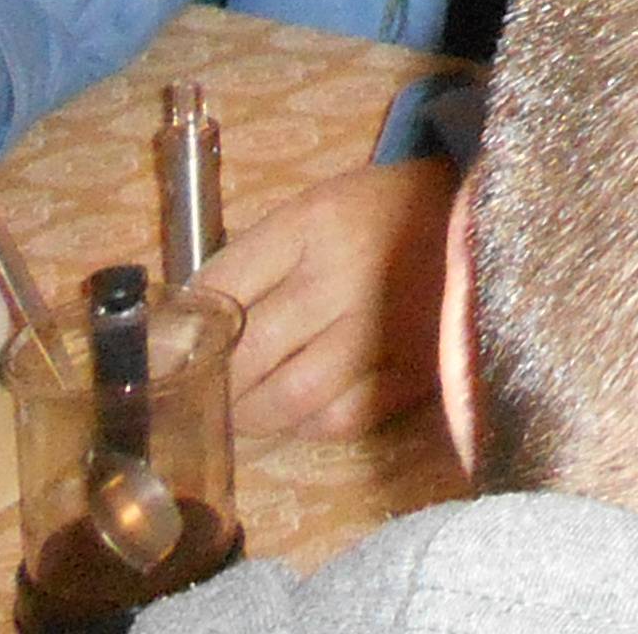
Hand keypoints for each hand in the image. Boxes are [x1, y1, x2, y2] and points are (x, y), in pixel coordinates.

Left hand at [204, 157, 462, 440]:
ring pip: (292, 397)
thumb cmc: (377, 214)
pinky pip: (342, 419)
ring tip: (242, 412)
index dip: (182, 331)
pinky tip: (298, 413)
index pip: (222, 288)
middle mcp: (346, 276)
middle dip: (214, 383)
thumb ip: (254, 263)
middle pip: (251, 351)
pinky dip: (307, 427)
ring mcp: (384, 329)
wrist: (476, 218)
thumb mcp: (312, 211)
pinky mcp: (414, 370)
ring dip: (253, 415)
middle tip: (199, 395)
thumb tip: (185, 331)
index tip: (161, 357)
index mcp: (314, 223)